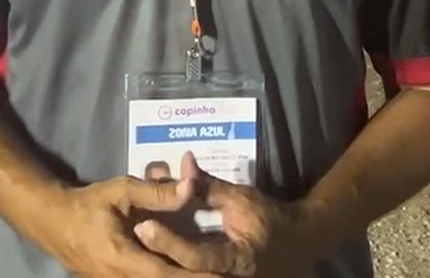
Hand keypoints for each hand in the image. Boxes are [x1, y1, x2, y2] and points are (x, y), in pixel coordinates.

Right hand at [30, 175, 218, 277]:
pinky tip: (185, 271)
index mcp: (124, 259)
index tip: (223, 273)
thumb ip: (157, 192)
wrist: (52, 221)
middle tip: (227, 276)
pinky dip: (168, 276)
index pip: (167, 275)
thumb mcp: (122, 191)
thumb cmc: (88, 204)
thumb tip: (192, 187)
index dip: (196, 276)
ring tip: (211, 273)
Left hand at [134, 153, 326, 277]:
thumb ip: (210, 186)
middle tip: (130, 236)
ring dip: (161, 261)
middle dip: (156, 256)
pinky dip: (173, 264)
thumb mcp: (242, 199)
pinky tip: (152, 249)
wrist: (299, 243)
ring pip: (183, 276)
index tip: (144, 225)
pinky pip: (190, 274)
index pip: (196, 256)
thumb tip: (183, 163)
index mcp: (237, 261)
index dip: (169, 241)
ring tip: (134, 243)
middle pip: (183, 274)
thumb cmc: (271, 218)